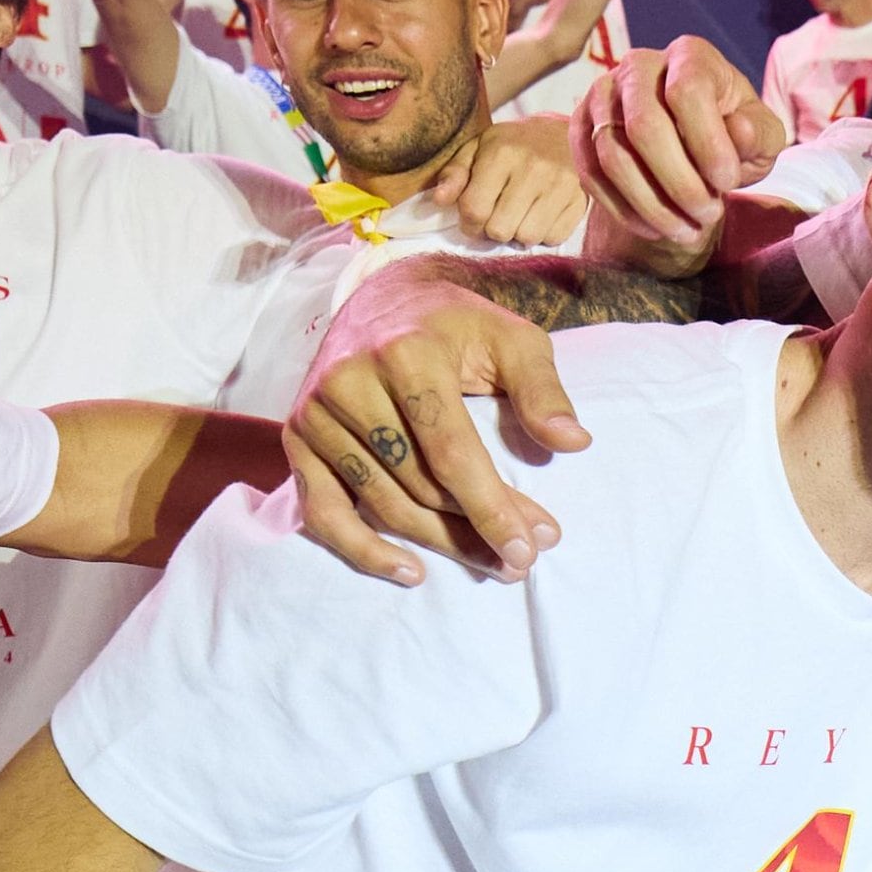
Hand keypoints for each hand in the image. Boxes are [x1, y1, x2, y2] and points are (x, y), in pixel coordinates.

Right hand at [285, 269, 587, 582]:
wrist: (382, 300)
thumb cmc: (458, 327)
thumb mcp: (512, 339)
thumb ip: (542, 390)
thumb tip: (573, 443)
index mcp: (408, 354)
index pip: (451, 450)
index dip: (491, 505)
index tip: (531, 544)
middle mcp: (352, 382)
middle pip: (418, 483)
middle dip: (473, 529)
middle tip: (520, 561)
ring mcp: (317, 412)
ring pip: (381, 503)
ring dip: (437, 544)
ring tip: (486, 564)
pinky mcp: (298, 437)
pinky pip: (323, 511)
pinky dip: (362, 549)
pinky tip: (410, 571)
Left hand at [423, 114, 588, 248]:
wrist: (566, 135)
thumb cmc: (515, 145)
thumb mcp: (479, 148)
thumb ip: (455, 172)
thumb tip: (440, 199)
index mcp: (502, 154)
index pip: (474, 209)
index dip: (468, 223)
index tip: (472, 219)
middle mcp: (533, 170)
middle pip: (499, 229)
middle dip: (491, 230)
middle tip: (496, 218)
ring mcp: (560, 187)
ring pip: (526, 237)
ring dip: (517, 234)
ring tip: (518, 217)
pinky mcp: (579, 202)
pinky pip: (553, 238)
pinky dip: (542, 235)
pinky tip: (540, 217)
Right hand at [574, 39, 782, 275]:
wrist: (691, 136)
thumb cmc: (733, 131)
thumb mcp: (761, 132)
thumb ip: (759, 132)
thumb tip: (740, 133)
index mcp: (689, 56)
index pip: (687, 91)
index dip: (708, 143)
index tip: (729, 183)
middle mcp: (639, 66)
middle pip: (644, 127)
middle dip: (679, 184)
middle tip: (709, 216)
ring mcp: (602, 94)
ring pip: (612, 155)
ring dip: (652, 205)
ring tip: (687, 232)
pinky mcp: (581, 127)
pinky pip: (590, 172)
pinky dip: (622, 209)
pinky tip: (655, 229)